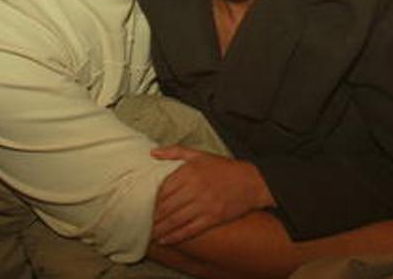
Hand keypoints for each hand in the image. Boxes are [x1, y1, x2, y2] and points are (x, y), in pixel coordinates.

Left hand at [151, 145, 272, 244]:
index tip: (140, 204)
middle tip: (140, 221)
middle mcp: (196, 189)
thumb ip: (175, 152)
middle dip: (153, 216)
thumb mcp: (200, 155)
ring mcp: (204, 205)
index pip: (164, 188)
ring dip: (161, 228)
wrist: (251, 182)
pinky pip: (190, 229)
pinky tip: (166, 239)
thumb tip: (152, 153)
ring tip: (150, 232)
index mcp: (190, 172)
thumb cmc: (224, 168)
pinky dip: (176, 236)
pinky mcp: (213, 218)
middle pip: (167, 206)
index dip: (151, 198)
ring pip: (176, 220)